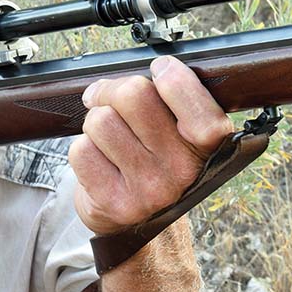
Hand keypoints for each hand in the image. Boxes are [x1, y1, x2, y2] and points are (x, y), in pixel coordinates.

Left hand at [68, 56, 233, 234]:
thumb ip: (172, 96)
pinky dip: (84, 151)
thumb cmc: (157, 160)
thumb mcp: (179, 128)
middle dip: (115, 91)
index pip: (182, 88)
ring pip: (100, 121)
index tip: (159, 73)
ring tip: (109, 139)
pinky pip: (81, 151)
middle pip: (132, 95)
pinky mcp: (116, 204)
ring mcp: (151, 189)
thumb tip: (140, 72)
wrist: (140, 220)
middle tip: (112, 101)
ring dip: (97, 124)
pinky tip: (101, 163)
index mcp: (209, 142)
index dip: (165, 72)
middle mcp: (184, 168)